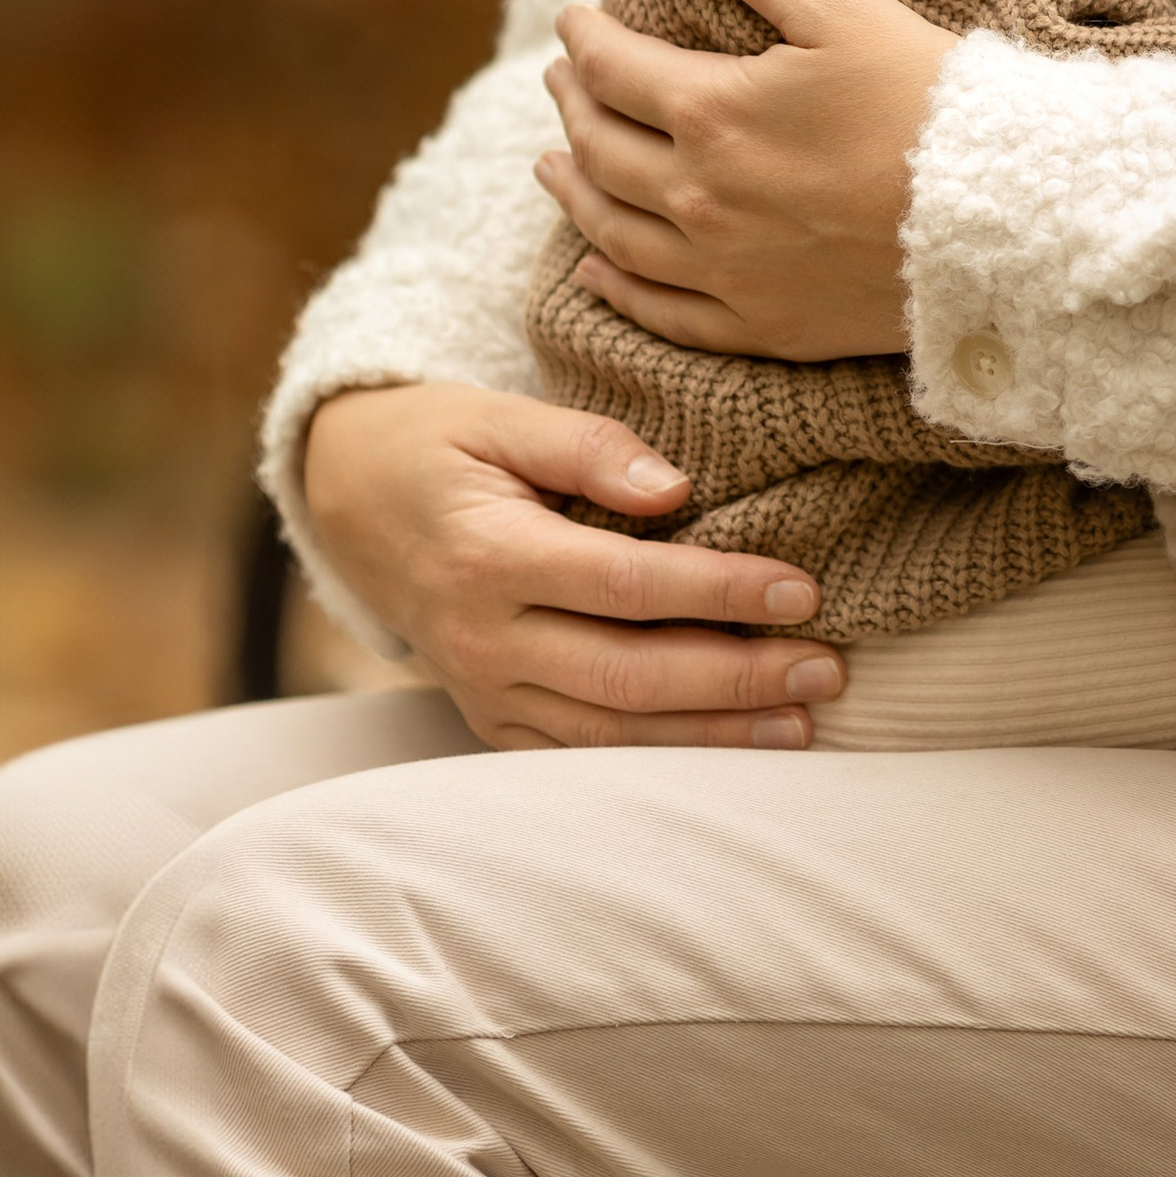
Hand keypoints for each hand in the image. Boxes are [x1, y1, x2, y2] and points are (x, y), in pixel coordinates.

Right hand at [300, 380, 847, 748]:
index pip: (624, 586)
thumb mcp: (499, 415)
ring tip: (802, 725)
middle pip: (627, 676)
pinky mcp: (490, 721)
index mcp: (488, 558)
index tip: (802, 589)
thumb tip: (675, 487)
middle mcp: (483, 640)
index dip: (718, 591)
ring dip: (711, 735)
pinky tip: (728, 752)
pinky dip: (656, 761)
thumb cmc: (439, 444)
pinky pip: (577, 758)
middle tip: (827, 670)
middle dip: (736, 679)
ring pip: (608, 735)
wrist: (349, 501)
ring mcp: (483, 692)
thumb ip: (588, 445)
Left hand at [535, 0, 953, 361]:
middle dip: (572, 105)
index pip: (613, 69)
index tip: (574, 19)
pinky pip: (660, 311)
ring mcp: (724, 271)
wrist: (1002, 219)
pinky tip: (593, 270)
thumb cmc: (928, 99)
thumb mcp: (840, 4)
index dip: (584, 39)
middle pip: (601, 148)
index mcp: (712, 113)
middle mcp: (698, 199)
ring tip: (551, 161)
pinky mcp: (760, 325)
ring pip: (612, 231)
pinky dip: (612, 286)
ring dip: (572, 189)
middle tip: (561, 78)